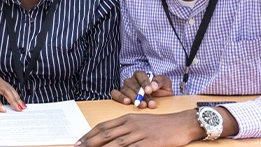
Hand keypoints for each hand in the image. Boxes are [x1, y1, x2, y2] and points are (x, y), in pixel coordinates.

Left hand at [76, 111, 202, 146]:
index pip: (103, 126)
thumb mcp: (141, 123)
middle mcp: (131, 124)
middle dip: (89, 143)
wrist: (182, 123)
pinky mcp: (149, 142)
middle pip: (105, 135)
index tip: (78, 142)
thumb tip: (111, 139)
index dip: (89, 135)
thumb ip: (125, 129)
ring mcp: (140, 133)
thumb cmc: (161, 124)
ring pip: (116, 144)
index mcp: (127, 118)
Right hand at [110, 70, 173, 108]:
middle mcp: (131, 81)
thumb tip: (153, 86)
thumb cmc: (161, 91)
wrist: (160, 102)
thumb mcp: (166, 84)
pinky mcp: (119, 96)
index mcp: (141, 76)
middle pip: (132, 84)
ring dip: (134, 98)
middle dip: (141, 94)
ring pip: (125, 90)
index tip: (149, 91)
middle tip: (149, 103)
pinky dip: (119, 97)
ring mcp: (125, 88)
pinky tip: (127, 102)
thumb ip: (160, 81)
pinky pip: (115, 94)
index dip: (144, 82)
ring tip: (141, 105)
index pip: (140, 75)